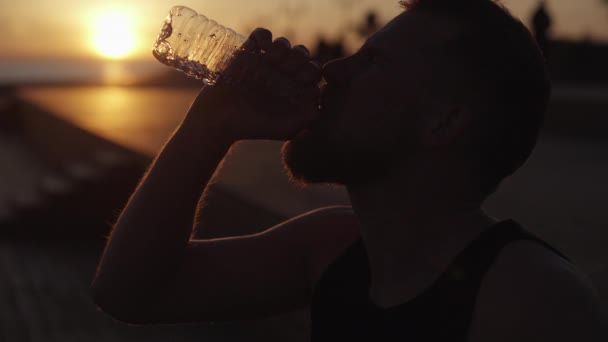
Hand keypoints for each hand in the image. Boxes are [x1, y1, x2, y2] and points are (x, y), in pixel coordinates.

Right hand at [184, 28, 321, 142]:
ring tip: (272, 61)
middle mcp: (282, 75)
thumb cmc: (253, 127)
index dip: (311, 72)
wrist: (220, 119)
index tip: (299, 81)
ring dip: (283, 47)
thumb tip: (321, 107)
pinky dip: (264, 36)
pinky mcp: (249, 54)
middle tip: (286, 69)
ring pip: (284, 43)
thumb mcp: (284, 129)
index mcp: (294, 89)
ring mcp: (265, 63)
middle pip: (302, 54)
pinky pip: (262, 34)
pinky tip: (260, 49)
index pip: (314, 72)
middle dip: (299, 58)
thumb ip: (307, 120)